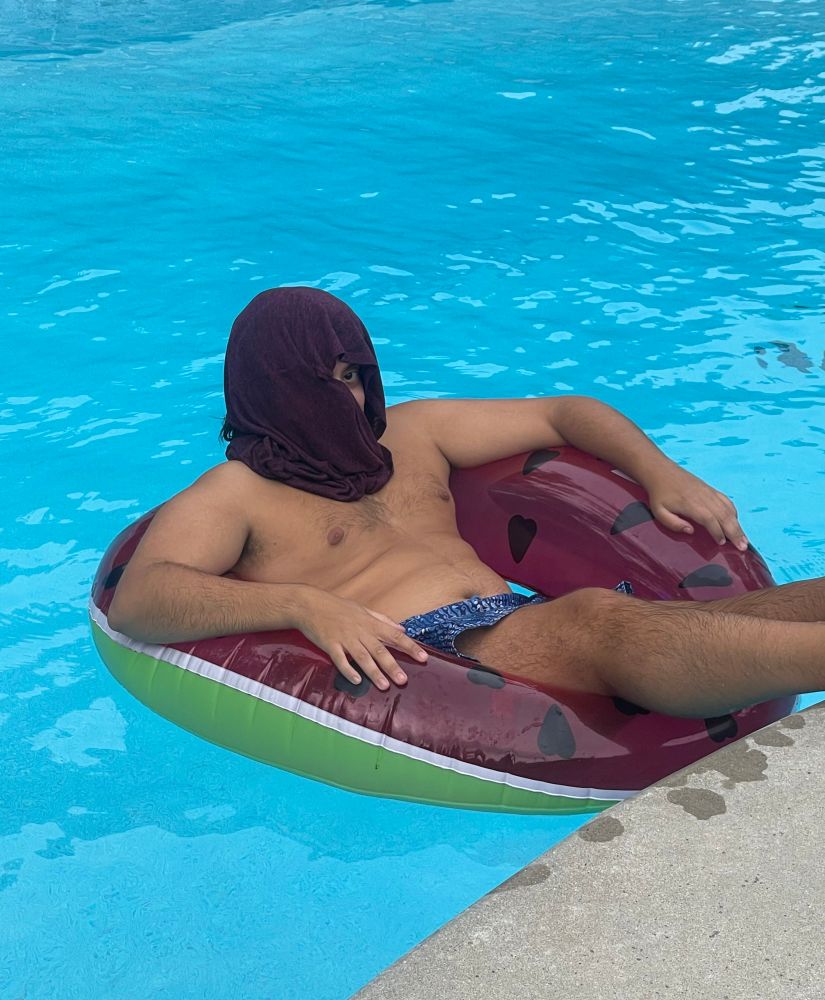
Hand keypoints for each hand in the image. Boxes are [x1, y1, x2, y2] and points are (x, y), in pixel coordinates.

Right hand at [292, 589, 427, 690]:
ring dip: (374, 672)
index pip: (395, 636)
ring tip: (385, 686)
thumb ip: (383, 620)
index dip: (410, 647)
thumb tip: (402, 629)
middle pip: (380, 650)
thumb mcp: (363, 609)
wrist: (309, 604)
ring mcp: (345, 638)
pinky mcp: (330, 645)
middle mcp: (360, 631)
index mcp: (370, 623)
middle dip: (393, 666)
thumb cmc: (337, 607)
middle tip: (404, 681)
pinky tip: (356, 681)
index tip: (424, 657)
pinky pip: (341, 660)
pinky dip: (348, 670)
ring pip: (362, 657)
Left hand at [644, 464, 747, 550]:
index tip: (722, 544)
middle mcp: (704, 497)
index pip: (710, 520)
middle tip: (742, 547)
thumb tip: (690, 531)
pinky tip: (736, 522)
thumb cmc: (660, 494)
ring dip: (737, 525)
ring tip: (744, 539)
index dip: (718, 532)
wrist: (662, 472)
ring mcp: (709, 492)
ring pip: (728, 509)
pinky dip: (734, 512)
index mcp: (691, 504)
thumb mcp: (659, 512)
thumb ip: (673, 524)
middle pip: (724, 516)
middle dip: (735, 532)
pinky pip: (726, 501)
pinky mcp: (711, 490)